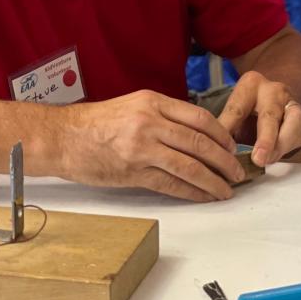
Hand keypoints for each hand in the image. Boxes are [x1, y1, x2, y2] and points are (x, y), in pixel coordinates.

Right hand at [52, 90, 245, 202]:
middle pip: (199, 142)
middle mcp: (150, 122)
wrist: (63, 137)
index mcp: (153, 102)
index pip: (198, 117)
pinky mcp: (133, 172)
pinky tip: (203, 197)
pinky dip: (191, 192)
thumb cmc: (96, 123)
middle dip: (223, 160)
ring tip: (226, 190)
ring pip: (189, 166)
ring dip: (212, 180)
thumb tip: (195, 135)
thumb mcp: (133, 106)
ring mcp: (142, 148)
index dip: (221, 135)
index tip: (231, 147)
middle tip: (237, 172)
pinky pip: (170, 184)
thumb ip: (163, 116)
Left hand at [217, 70, 300, 167]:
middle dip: (265, 139)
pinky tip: (274, 158)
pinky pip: (300, 134)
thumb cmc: (250, 112)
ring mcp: (292, 103)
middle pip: (270, 115)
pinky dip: (287, 147)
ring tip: (268, 161)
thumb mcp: (235, 114)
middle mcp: (274, 90)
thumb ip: (225, 129)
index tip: (221, 149)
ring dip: (281, 144)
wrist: (276, 104)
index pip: (237, 108)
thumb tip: (210, 151)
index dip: (229, 131)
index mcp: (250, 85)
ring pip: (293, 121)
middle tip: (258, 159)